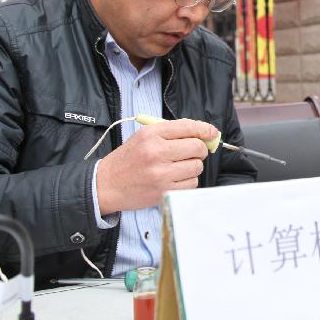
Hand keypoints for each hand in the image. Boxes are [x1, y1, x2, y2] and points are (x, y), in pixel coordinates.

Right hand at [95, 118, 217, 212]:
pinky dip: (188, 181)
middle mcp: (156, 152)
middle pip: (197, 147)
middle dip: (199, 149)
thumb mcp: (143, 137)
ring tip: (179, 167)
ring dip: (193, 166)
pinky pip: (191, 184)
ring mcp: (161, 174)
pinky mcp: (164, 192)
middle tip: (192, 152)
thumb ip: (171, 132)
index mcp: (151, 134)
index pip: (188, 127)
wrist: (107, 184)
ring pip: (197, 166)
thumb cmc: (128, 159)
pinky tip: (175, 179)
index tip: (212, 133)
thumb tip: (203, 133)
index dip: (205, 129)